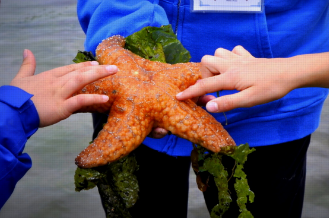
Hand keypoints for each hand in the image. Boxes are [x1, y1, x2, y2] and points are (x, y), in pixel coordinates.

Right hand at [10, 49, 117, 126]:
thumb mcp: (21, 77)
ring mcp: (60, 94)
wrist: (10, 111)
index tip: (95, 63)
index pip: (70, 68)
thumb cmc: (15, 96)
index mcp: (49, 76)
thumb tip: (27, 51)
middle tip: (113, 67)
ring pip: (81, 81)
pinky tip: (105, 98)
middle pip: (79, 72)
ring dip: (98, 75)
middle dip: (97, 68)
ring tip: (113, 72)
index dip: (83, 65)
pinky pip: (80, 101)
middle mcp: (57, 83)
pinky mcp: (62, 107)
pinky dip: (93, 98)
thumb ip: (28, 64)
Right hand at [176, 46, 299, 111]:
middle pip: (206, 62)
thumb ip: (227, 102)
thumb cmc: (271, 88)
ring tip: (222, 78)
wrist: (290, 73)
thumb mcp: (250, 100)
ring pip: (217, 54)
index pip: (205, 85)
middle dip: (204, 75)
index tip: (178, 97)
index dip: (190, 92)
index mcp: (230, 77)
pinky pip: (232, 51)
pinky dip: (229, 57)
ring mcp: (239, 59)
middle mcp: (231, 65)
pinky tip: (235, 67)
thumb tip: (208, 106)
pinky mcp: (247, 57)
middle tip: (214, 88)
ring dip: (215, 65)